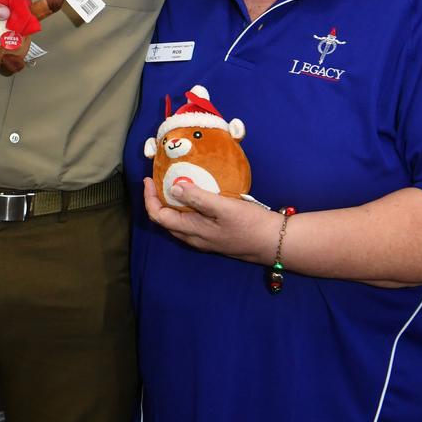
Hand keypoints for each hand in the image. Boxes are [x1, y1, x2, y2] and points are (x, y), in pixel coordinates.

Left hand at [143, 178, 279, 262]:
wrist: (273, 242)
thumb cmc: (248, 223)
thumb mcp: (222, 206)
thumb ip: (197, 197)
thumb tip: (173, 188)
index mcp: (191, 230)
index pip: (158, 216)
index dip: (149, 198)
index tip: (148, 179)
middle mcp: (194, 238)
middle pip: (165, 221)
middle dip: (156, 201)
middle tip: (157, 180)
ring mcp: (204, 240)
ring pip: (177, 223)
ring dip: (170, 205)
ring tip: (172, 185)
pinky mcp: (214, 237)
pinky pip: (190, 223)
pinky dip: (184, 208)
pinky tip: (194, 196)